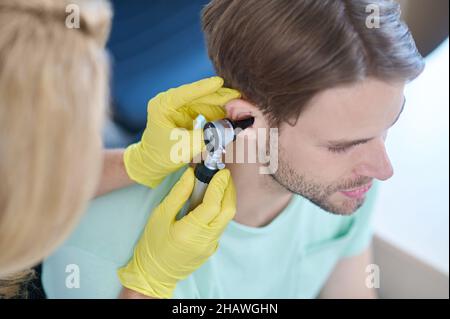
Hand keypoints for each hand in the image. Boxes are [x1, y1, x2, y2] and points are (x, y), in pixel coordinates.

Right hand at [117, 167, 235, 297]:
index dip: (220, 185)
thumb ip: (179, 194)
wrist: (154, 273)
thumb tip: (191, 174)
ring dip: (226, 200)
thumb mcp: (161, 215)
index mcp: (191, 231)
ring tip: (217, 185)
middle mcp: (206, 240)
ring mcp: (211, 246)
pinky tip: (210, 202)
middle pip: (228, 211)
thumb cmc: (153, 243)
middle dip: (229, 190)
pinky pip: (220, 225)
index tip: (221, 172)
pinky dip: (219, 210)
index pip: (214, 204)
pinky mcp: (211, 248)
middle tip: (223, 176)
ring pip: (226, 218)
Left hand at [124, 77, 239, 187]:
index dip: (204, 88)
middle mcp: (172, 102)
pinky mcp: (189, 113)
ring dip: (222, 104)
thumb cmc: (162, 155)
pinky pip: (207, 110)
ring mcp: (181, 107)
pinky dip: (219, 112)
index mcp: (163, 105)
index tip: (220, 82)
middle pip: (199, 95)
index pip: (185, 93)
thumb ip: (204, 137)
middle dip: (219, 96)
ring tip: (240, 105)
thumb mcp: (183, 147)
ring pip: (205, 101)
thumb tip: (225, 130)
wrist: (154, 163)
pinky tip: (233, 112)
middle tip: (238, 96)